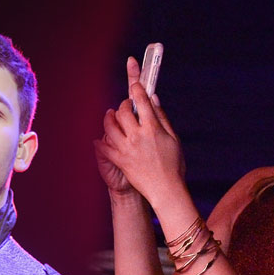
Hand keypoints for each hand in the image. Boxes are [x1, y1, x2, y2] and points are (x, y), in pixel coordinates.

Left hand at [100, 57, 185, 207]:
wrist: (165, 190)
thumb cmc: (173, 165)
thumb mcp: (173, 139)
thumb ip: (162, 117)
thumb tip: (153, 99)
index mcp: (153, 128)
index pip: (141, 100)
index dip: (137, 88)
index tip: (134, 84)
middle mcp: (138, 136)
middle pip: (122, 111)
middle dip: (122, 105)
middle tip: (124, 106)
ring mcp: (126, 149)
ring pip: (110, 126)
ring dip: (108, 118)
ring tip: (109, 116)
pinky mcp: (119, 161)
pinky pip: (104, 147)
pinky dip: (100, 142)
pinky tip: (99, 139)